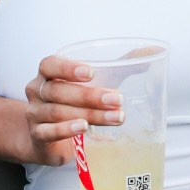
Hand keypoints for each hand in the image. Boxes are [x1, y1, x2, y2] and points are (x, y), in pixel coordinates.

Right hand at [23, 53, 122, 168]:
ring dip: (89, 114)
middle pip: (58, 90)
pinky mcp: (38, 136)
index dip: (67, 67)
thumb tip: (154, 51)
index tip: (91, 73)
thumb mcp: (96, 83)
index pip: (49, 65)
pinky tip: (83, 128)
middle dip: (90, 95)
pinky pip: (49, 132)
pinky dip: (66, 129)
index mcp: (48, 74)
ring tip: (115, 118)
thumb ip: (122, 66)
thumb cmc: (74, 103)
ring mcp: (35, 114)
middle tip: (117, 100)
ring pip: (58, 112)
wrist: (48, 138)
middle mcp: (38, 92)